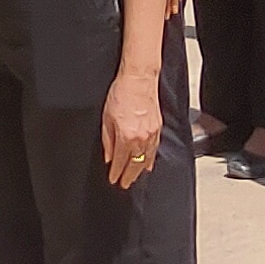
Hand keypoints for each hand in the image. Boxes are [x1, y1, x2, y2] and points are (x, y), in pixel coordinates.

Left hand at [99, 68, 158, 189]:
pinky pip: (154, 150)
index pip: (119, 161)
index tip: (113, 179)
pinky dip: (150, 159)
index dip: (116, 172)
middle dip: (128, 176)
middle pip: (134, 164)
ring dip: (139, 171)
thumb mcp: (106, 117)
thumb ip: (107, 139)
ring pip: (146, 159)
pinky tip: (147, 164)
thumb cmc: (121, 93)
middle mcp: (140, 138)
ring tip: (134, 178)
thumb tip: (108, 156)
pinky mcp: (158, 129)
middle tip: (124, 184)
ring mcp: (151, 134)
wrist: (139, 79)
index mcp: (126, 136)